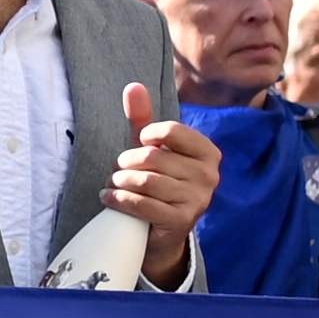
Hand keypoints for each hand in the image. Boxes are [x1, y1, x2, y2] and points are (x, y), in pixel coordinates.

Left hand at [103, 81, 217, 283]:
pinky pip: (141, 203)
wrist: (161, 231)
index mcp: (208, 152)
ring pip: (145, 181)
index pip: (170, 130)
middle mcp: (209, 175)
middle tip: (119, 169)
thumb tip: (133, 86)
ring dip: (120, 181)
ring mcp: (198, 200)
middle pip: (152, 157)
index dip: (146, 135)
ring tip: (113, 183)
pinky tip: (109, 197)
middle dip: (127, 162)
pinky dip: (118, 199)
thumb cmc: (158, 182)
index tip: (139, 144)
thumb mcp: (152, 149)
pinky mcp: (181, 221)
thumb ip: (144, 118)